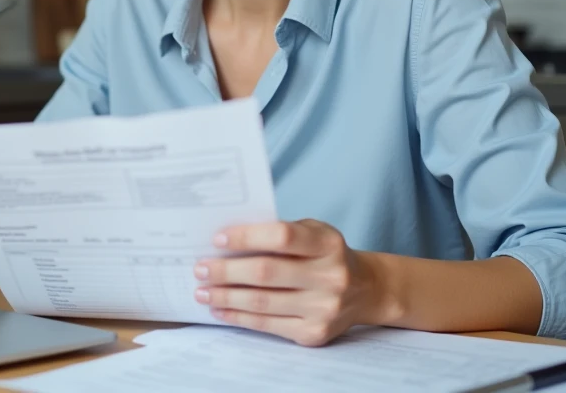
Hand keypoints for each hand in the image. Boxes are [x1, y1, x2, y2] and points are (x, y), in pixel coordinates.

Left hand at [193, 219, 384, 345]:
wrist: (365, 290)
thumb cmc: (326, 254)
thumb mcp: (313, 232)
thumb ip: (279, 233)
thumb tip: (226, 243)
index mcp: (328, 244)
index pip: (281, 237)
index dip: (246, 237)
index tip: (217, 239)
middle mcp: (330, 276)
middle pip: (266, 273)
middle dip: (226, 271)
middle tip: (199, 269)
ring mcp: (323, 308)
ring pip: (262, 302)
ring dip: (225, 297)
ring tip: (203, 291)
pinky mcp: (314, 333)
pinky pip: (267, 325)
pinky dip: (239, 317)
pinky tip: (221, 310)